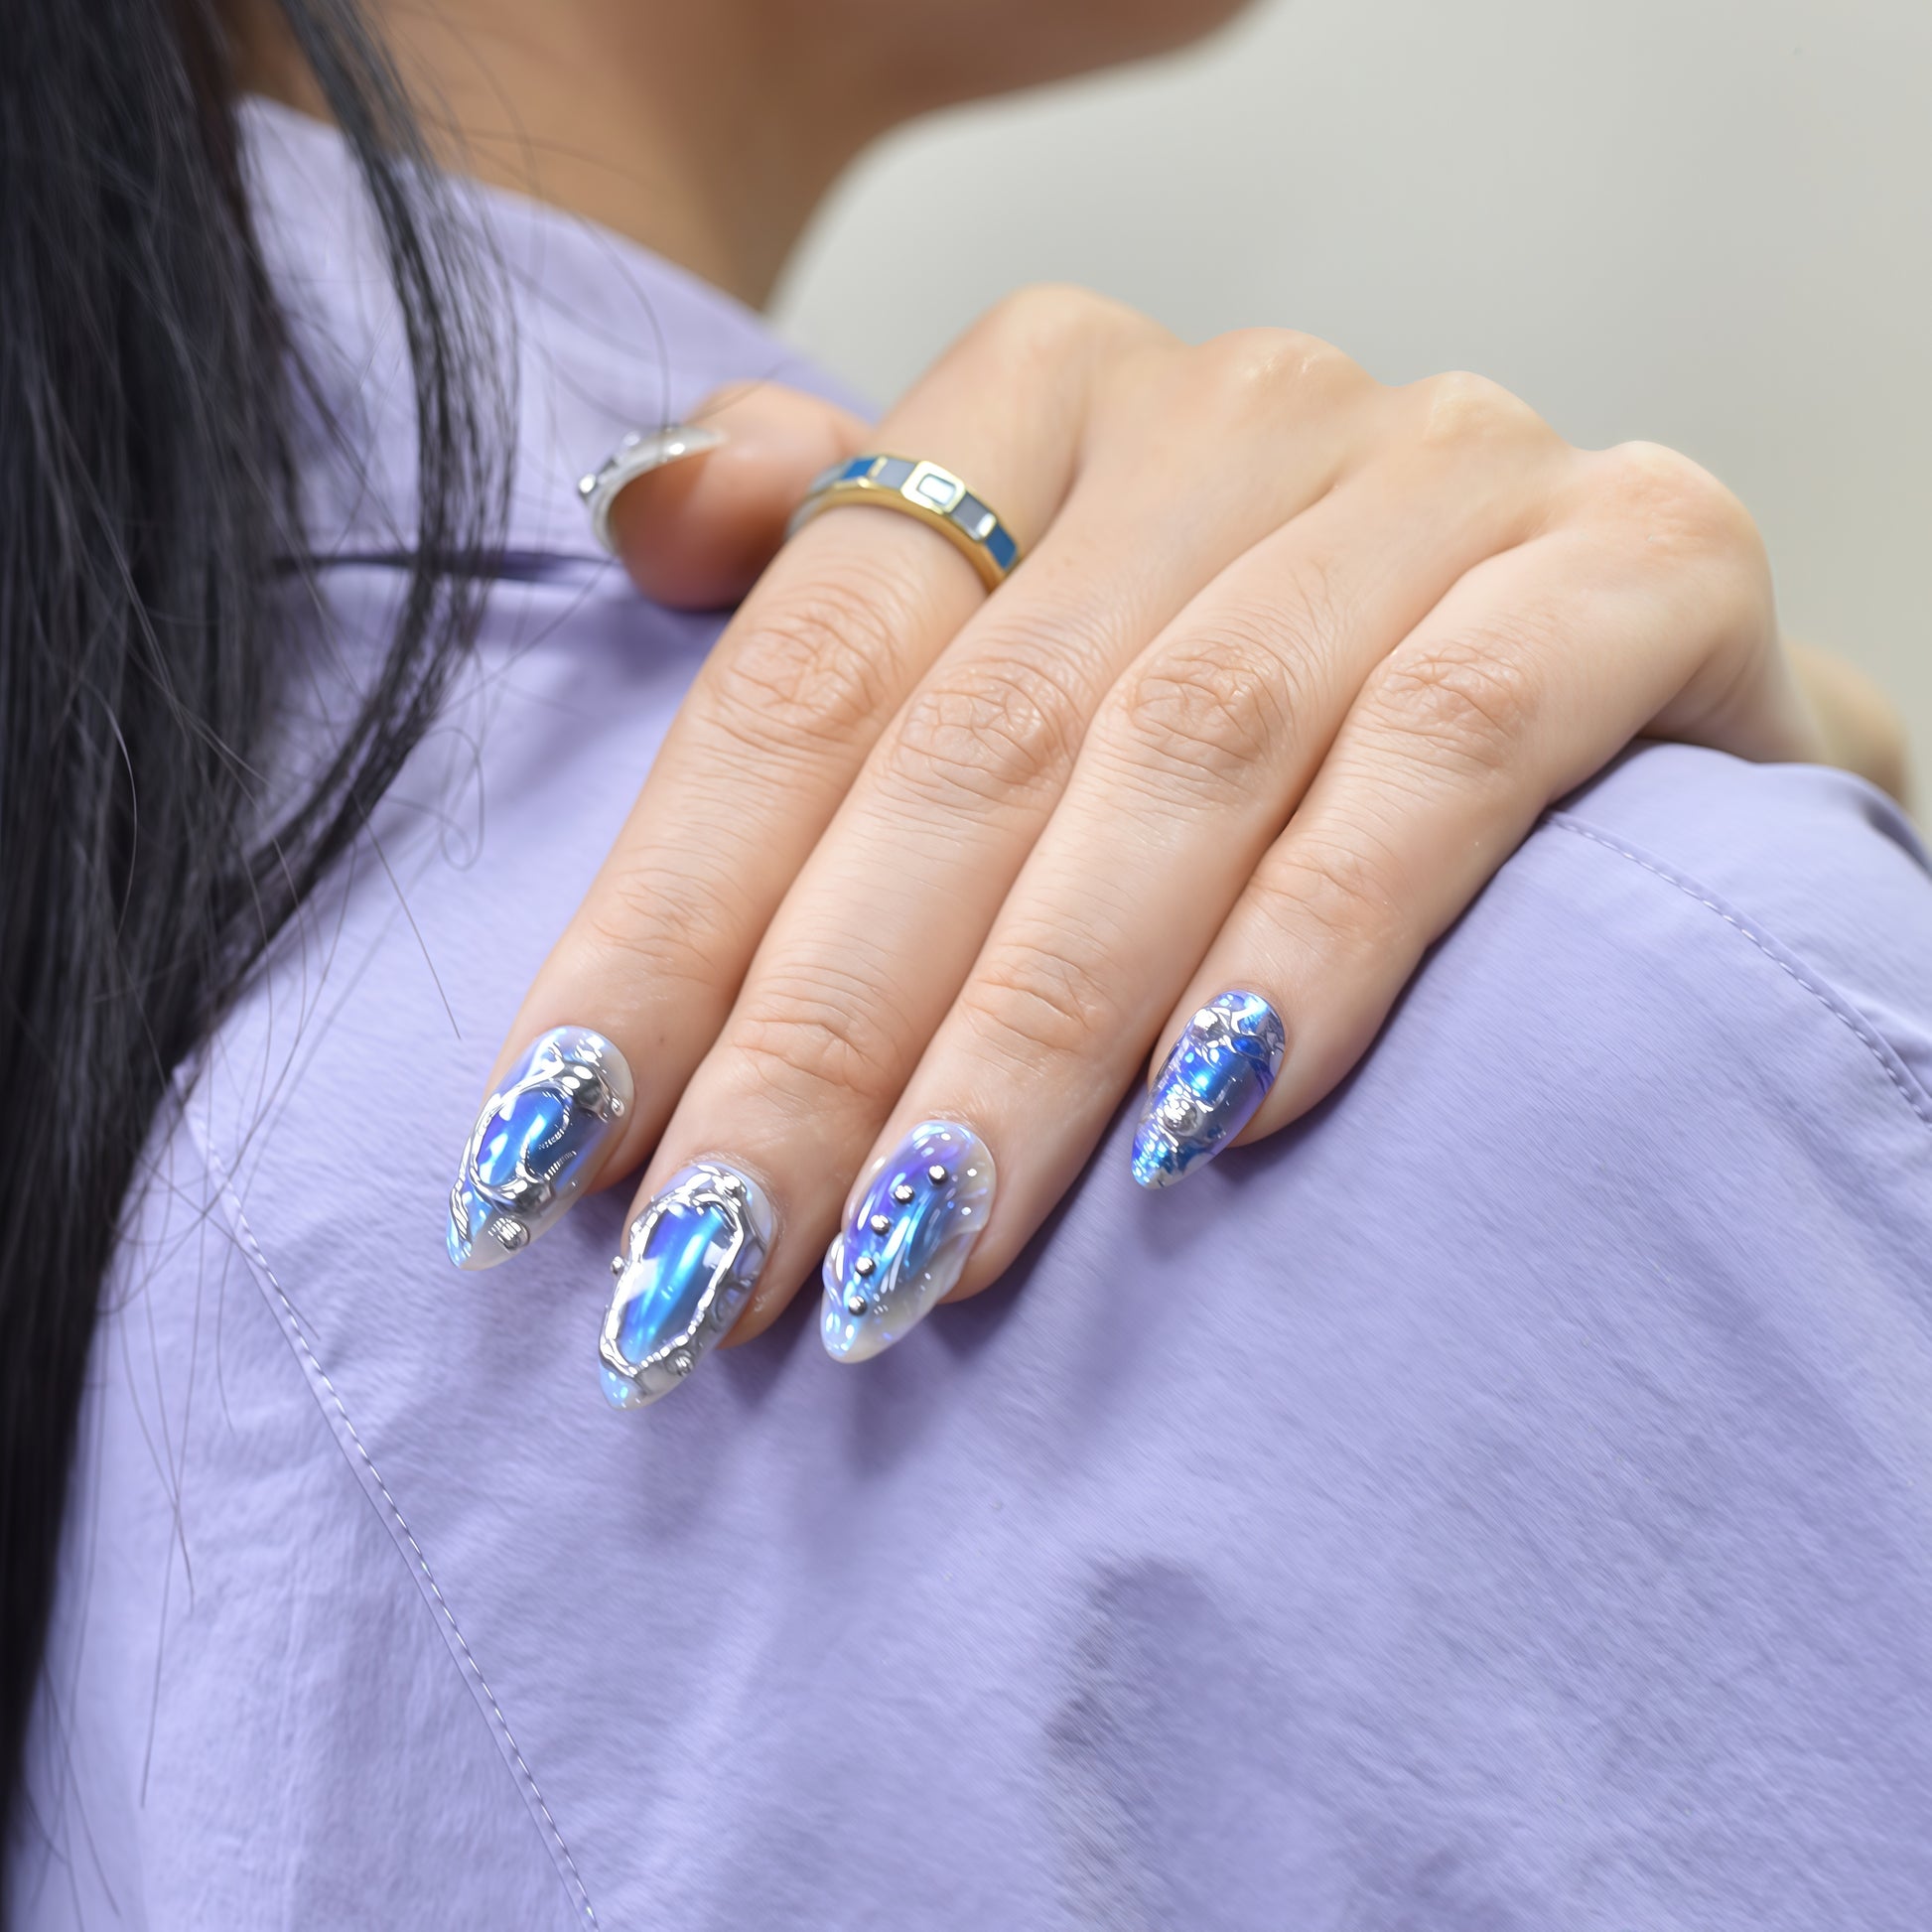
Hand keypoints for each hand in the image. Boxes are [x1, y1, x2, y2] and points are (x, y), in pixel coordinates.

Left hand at [448, 286, 1835, 1401]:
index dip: (667, 923)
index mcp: (1041, 391)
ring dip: (1029, 1032)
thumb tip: (637, 521)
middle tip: (715, 1269)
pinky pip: (1451, 744)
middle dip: (824, 1033)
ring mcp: (1438, 466)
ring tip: (912, 1256)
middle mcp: (1230, 404)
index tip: (551, 1156)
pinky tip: (1208, 1118)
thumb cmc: (1281, 697)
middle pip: (972, 743)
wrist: (1618, 668)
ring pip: (1180, 757)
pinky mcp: (1636, 556)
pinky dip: (1319, 932)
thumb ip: (837, 580)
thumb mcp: (1036, 617)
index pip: (803, 677)